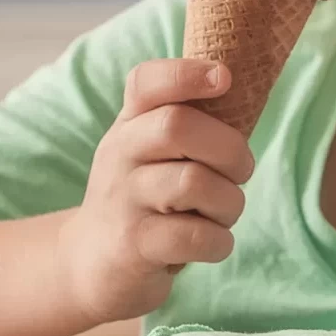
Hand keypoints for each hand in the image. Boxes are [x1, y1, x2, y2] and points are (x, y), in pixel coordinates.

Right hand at [56, 60, 254, 324]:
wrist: (91, 263)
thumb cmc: (145, 196)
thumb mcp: (154, 150)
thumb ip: (191, 119)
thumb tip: (244, 85)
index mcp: (131, 124)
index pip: (147, 82)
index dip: (187, 73)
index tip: (225, 78)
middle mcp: (120, 154)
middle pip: (178, 126)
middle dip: (231, 149)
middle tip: (241, 172)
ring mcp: (122, 200)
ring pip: (194, 182)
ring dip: (230, 202)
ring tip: (223, 214)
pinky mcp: (133, 245)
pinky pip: (195, 236)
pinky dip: (219, 242)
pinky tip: (212, 244)